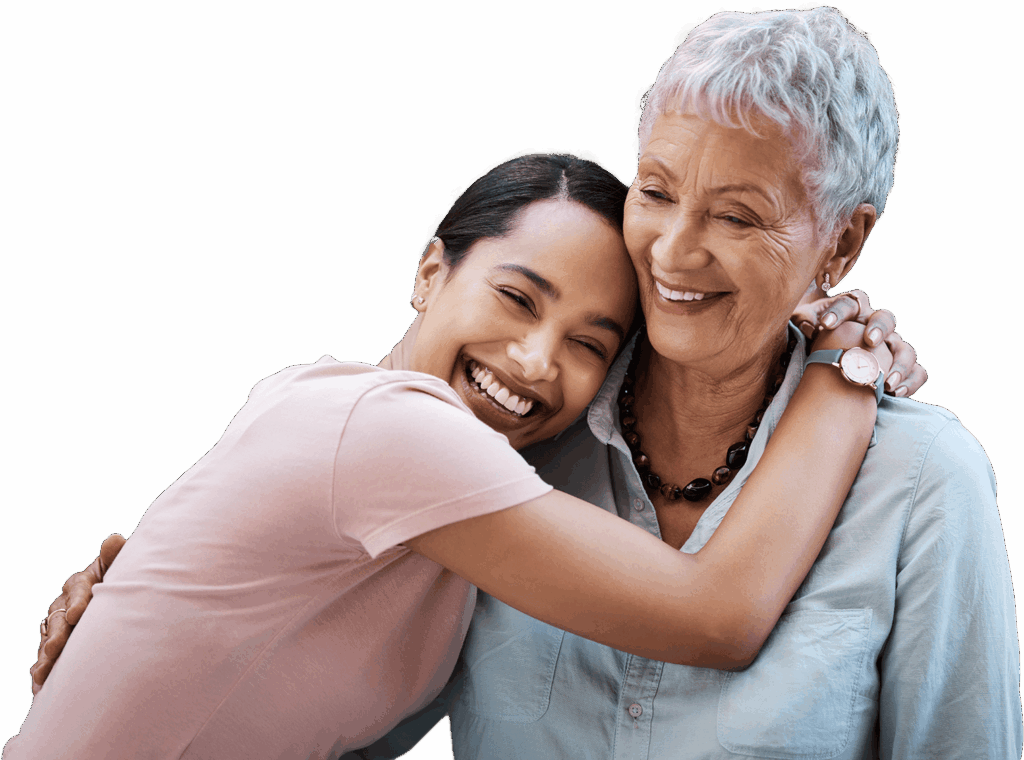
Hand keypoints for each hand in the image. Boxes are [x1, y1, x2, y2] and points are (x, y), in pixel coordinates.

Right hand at [30, 533, 124, 695]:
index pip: (78, 591)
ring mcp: (60, 626)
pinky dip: (46, 672)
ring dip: (47, 657)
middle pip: (59, 620)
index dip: (77, 602)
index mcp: (82, 583)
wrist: (118, 603)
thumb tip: (115, 540)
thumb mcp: (119, 568)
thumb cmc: (121, 581)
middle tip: (55, 649)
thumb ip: (115, 557)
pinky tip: (41, 687)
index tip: (77, 614)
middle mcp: (66, 604)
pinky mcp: (59, 645)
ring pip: (50, 641)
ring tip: (43, 673)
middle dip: (57, 635)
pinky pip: (50, 658)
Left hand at [792, 290, 925, 396]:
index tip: (825, 324)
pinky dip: (910, 382)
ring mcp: (891, 348)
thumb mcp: (804, 327)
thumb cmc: (815, 342)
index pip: (850, 303)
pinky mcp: (900, 368)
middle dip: (879, 328)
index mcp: (853, 313)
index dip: (839, 312)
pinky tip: (895, 392)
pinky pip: (916, 373)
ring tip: (886, 382)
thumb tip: (807, 325)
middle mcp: (875, 327)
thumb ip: (803, 320)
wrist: (827, 367)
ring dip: (899, 364)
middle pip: (885, 319)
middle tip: (870, 342)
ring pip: (905, 350)